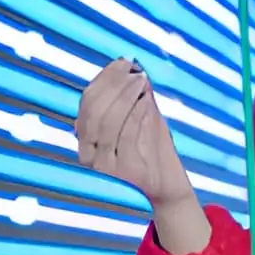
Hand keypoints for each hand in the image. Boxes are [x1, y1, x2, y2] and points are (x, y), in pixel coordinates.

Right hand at [75, 58, 194, 208]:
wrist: (168, 191)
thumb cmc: (153, 154)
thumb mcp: (138, 124)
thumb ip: (131, 100)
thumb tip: (131, 65)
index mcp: (87, 142)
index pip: (87, 103)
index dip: (104, 79)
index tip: (121, 63)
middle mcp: (90, 156)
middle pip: (94, 111)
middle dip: (114, 85)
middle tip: (133, 71)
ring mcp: (106, 167)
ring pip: (108, 122)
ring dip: (125, 96)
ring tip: (141, 81)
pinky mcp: (125, 173)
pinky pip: (127, 136)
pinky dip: (136, 113)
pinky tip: (146, 101)